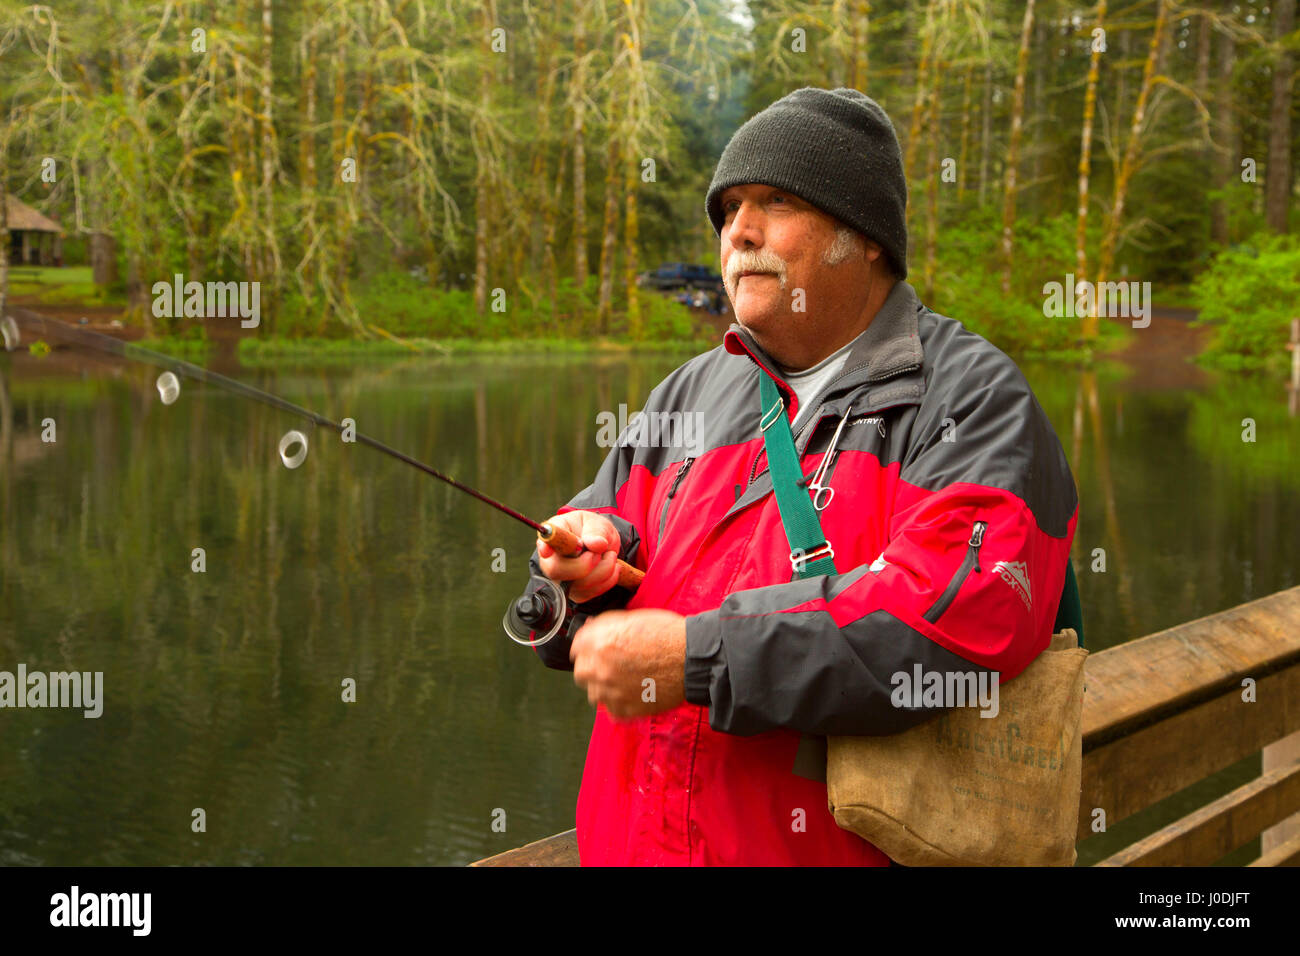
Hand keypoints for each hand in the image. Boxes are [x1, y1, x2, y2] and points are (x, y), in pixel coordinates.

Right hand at [536, 510, 621, 603]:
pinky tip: (611, 565)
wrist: (602, 545)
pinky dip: (608, 579)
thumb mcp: (597, 522)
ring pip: (580, 583)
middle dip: (585, 563)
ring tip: (609, 554)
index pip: (544, 543)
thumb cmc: (593, 530)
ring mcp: (561, 579)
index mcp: (554, 534)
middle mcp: (551, 559)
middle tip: (600, 551)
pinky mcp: (576, 592)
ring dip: (604, 569)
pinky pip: (593, 591)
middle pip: (556, 570)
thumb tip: (597, 544)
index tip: (547, 550)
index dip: (544, 548)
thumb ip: (596, 531)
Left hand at [570, 609, 686, 718]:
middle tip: (611, 664)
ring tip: (624, 680)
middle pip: (581, 673)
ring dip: (604, 687)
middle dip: (592, 667)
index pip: (576, 648)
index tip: (594, 649)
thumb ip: (605, 625)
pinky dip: (619, 704)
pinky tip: (633, 692)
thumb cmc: (668, 634)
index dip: (588, 646)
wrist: (692, 657)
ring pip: (594, 694)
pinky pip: (612, 710)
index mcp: (599, 643)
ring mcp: (612, 692)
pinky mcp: (626, 710)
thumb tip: (590, 629)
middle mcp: (600, 669)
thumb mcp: (633, 618)